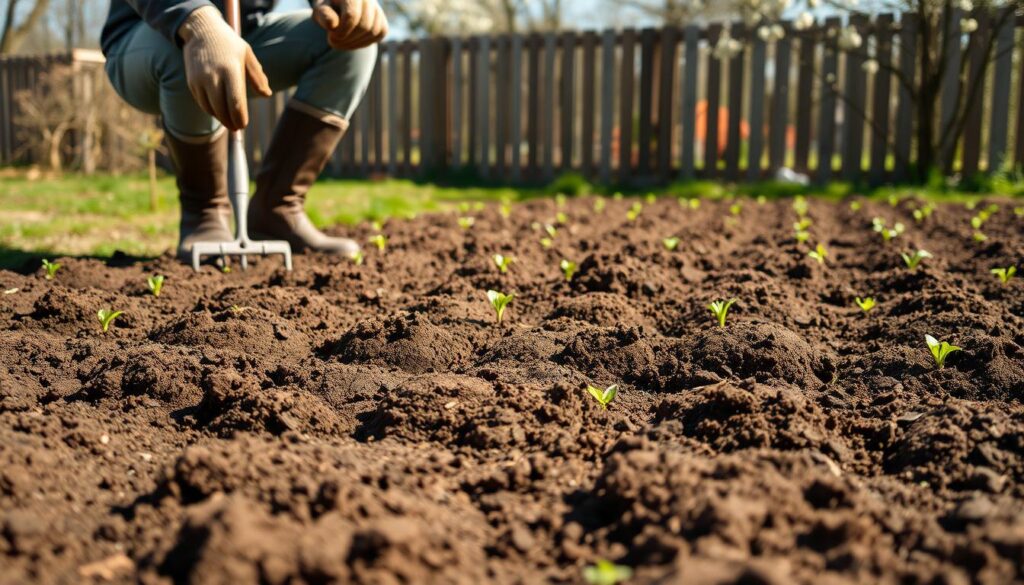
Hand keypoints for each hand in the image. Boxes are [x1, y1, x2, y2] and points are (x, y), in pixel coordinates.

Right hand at [178, 6, 271, 130]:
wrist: (201, 31)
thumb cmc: (229, 44)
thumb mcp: (247, 55)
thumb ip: (257, 76)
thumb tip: (267, 94)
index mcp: (230, 70)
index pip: (235, 102)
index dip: (240, 118)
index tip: (244, 124)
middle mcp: (213, 76)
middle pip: (222, 110)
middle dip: (230, 122)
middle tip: (237, 128)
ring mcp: (200, 80)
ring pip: (210, 109)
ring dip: (220, 118)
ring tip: (229, 121)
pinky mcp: (191, 82)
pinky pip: (202, 103)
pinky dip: (210, 110)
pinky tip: (218, 111)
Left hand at [312, 0, 388, 49]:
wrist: (338, 10)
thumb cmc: (328, 11)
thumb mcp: (321, 11)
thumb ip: (324, 15)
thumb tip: (332, 24)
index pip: (352, 15)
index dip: (342, 31)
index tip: (331, 37)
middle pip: (364, 26)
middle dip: (348, 39)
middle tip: (334, 41)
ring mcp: (377, 8)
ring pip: (373, 32)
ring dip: (355, 43)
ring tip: (341, 41)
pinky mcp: (383, 21)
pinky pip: (379, 35)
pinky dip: (365, 42)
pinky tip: (352, 39)